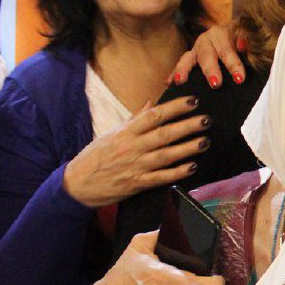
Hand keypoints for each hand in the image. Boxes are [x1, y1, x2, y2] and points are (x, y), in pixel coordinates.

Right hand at [63, 95, 209, 208]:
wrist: (77, 184)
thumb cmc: (95, 157)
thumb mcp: (112, 133)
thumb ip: (134, 119)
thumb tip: (151, 103)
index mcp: (125, 132)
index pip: (154, 115)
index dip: (174, 107)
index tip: (192, 101)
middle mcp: (132, 147)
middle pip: (164, 134)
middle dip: (187, 126)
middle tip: (206, 119)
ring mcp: (135, 166)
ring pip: (166, 155)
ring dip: (187, 148)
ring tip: (204, 141)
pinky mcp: (137, 184)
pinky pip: (161, 177)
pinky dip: (177, 173)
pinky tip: (192, 166)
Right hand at [167, 25, 244, 89]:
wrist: (234, 33)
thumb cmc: (243, 38)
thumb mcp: (249, 37)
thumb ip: (247, 40)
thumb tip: (242, 45)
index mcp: (222, 34)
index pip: (228, 50)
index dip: (234, 64)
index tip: (240, 79)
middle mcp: (207, 40)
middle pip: (207, 55)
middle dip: (210, 70)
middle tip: (215, 84)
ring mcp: (196, 49)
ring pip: (187, 59)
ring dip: (183, 70)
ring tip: (179, 81)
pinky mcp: (190, 57)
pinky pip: (180, 66)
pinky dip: (174, 74)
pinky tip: (168, 84)